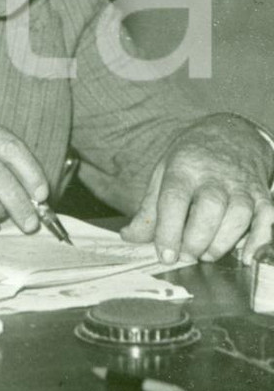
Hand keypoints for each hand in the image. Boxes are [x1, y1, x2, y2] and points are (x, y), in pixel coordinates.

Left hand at [120, 114, 273, 264]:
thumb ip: (149, 209)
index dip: (169, 229)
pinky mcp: (262, 194)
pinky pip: (267, 218)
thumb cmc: (190, 159)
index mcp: (183, 168)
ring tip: (207, 255)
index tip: (165, 255)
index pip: (174, 198)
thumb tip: (129, 237)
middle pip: (210, 207)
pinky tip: (245, 256)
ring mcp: (241, 184)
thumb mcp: (163, 173)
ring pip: (239, 215)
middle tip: (187, 255)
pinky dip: (259, 240)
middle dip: (197, 238)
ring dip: (223, 241)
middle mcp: (215, 175)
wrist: (230, 134)